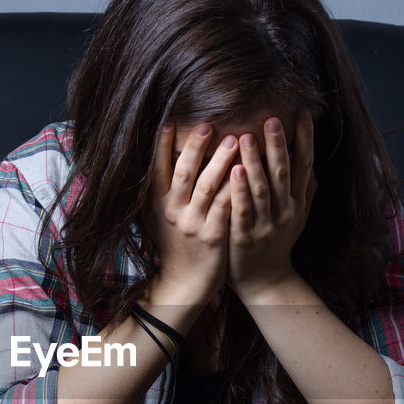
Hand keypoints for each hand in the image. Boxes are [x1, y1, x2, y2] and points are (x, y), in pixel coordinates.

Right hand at [148, 122, 236, 305]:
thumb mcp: (158, 217)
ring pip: (207, 187)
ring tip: (235, 139)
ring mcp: (193, 224)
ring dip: (221, 161)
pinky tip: (247, 172)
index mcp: (157, 203)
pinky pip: (226, 207)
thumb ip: (160, 189)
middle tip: (207, 124)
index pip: (157, 168)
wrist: (185, 282)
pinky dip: (235, 188)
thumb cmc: (175, 244)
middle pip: (183, 173)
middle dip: (195, 147)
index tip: (170, 121)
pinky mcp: (213, 236)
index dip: (162, 145)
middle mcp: (172, 211)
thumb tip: (160, 153)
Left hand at [226, 111, 316, 299]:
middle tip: (272, 119)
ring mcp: (266, 224)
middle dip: (278, 145)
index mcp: (297, 202)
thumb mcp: (296, 216)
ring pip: (262, 189)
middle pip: (283, 173)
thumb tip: (312, 163)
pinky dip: (239, 191)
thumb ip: (304, 190)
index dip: (305, 140)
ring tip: (246, 137)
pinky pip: (243, 211)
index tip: (303, 114)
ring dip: (255, 162)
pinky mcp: (246, 237)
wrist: (265, 281)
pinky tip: (234, 172)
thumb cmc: (276, 243)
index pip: (304, 165)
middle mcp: (285, 211)